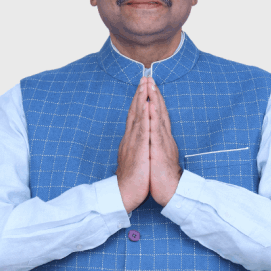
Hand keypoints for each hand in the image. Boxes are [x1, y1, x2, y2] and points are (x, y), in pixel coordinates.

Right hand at [116, 78, 149, 212]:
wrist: (124, 193)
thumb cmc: (131, 179)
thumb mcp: (135, 159)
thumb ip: (136, 147)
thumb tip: (139, 140)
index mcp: (131, 140)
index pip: (135, 116)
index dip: (139, 101)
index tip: (144, 87)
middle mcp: (131, 137)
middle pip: (135, 111)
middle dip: (140, 94)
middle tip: (145, 77)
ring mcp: (133, 142)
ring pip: (138, 116)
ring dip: (141, 99)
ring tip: (146, 84)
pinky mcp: (138, 148)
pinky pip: (141, 129)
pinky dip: (144, 115)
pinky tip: (146, 105)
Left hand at [147, 78, 181, 205]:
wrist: (171, 191)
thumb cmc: (163, 176)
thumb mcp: (158, 155)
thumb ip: (157, 144)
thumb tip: (153, 136)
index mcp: (162, 138)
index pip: (158, 115)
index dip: (154, 99)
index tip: (149, 86)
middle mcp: (163, 136)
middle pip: (159, 111)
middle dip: (154, 93)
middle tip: (149, 77)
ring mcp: (162, 141)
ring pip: (158, 116)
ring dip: (154, 99)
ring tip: (150, 85)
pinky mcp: (159, 149)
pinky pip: (155, 129)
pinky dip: (153, 116)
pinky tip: (150, 105)